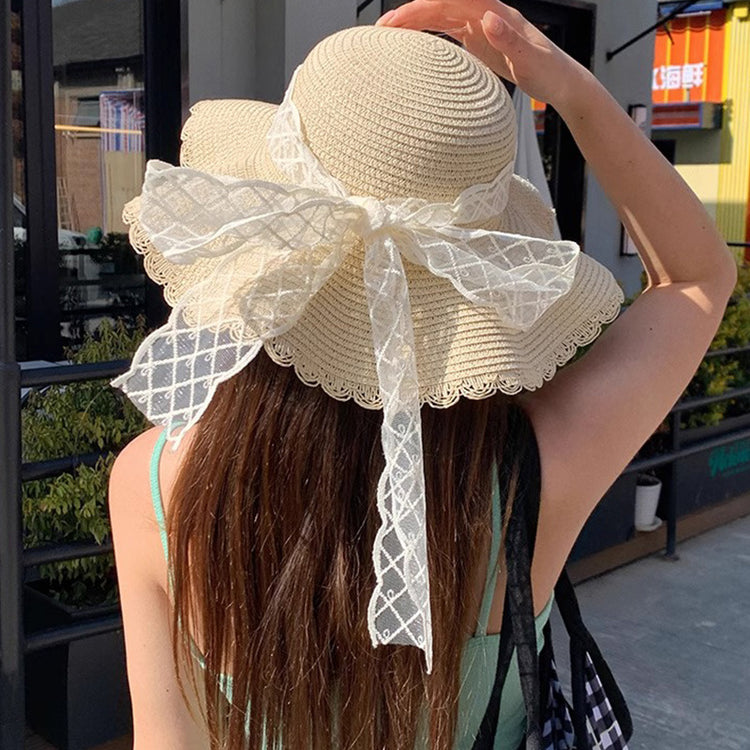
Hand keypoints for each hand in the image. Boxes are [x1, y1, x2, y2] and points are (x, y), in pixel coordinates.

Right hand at [376, 0, 588, 106]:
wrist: (562, 82)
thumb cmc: (549, 73)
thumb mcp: (530, 61)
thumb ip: (509, 41)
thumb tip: (486, 18)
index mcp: (495, 13)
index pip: (449, 1)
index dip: (420, 8)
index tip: (396, 22)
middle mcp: (485, 14)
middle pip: (440, 6)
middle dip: (409, 14)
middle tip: (380, 30)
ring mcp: (481, 26)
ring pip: (440, 16)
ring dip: (414, 23)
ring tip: (387, 37)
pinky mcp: (480, 41)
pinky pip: (447, 31)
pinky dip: (428, 34)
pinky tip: (411, 45)